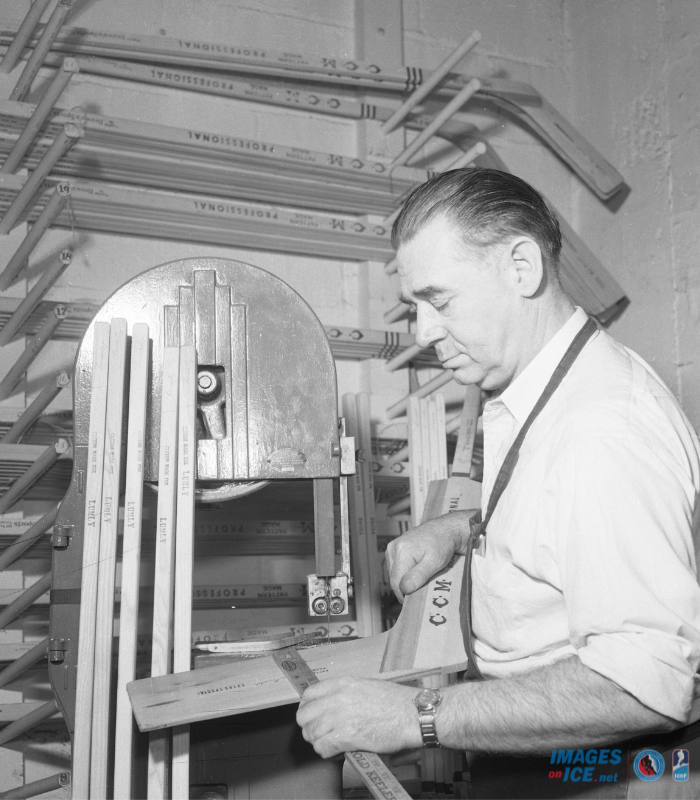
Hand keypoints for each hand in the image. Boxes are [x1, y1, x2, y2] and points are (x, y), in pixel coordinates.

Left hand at [296, 676, 420, 757]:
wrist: (412, 713)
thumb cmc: (395, 701)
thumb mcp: (366, 686)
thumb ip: (345, 694)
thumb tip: (331, 707)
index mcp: (342, 683)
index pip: (308, 695)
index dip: (307, 708)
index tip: (311, 716)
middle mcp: (338, 698)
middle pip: (304, 715)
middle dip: (309, 727)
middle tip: (320, 733)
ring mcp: (341, 717)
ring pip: (311, 733)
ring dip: (319, 741)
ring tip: (330, 743)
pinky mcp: (347, 736)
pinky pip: (323, 747)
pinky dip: (327, 752)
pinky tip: (336, 751)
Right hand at [385, 510, 477, 600]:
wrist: (445, 529)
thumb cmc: (442, 544)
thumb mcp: (434, 562)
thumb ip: (419, 575)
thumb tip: (404, 589)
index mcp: (401, 551)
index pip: (396, 582)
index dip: (405, 595)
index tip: (417, 601)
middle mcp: (393, 548)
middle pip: (394, 578)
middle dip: (406, 587)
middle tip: (422, 589)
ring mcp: (393, 547)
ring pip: (394, 574)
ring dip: (405, 580)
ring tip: (421, 579)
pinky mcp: (395, 548)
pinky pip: (396, 567)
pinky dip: (405, 573)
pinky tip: (416, 572)